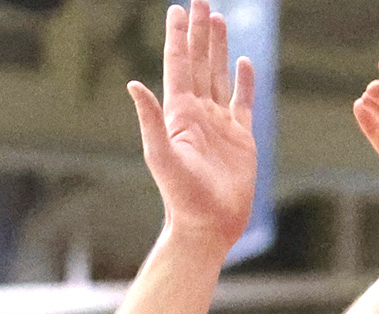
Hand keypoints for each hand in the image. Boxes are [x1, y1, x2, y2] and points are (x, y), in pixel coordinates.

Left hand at [127, 0, 256, 250]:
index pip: (179, 66)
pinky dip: (244, 82)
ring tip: (218, 20)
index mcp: (179, 114)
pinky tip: (244, 63)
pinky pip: (242, 102)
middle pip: (199, 63)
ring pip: (219, 76)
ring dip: (218, 49)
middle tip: (201, 2)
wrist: (209, 226)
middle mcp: (198, 114)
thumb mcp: (162, 157)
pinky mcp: (241, 139)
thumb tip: (134, 85)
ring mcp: (220, 125)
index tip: (178, 9)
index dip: (178, 37)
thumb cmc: (183, 197)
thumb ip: (151, 120)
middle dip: (199, 33)